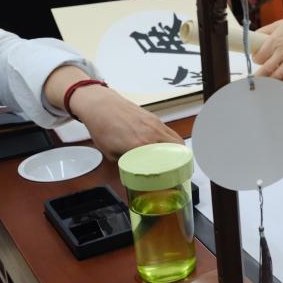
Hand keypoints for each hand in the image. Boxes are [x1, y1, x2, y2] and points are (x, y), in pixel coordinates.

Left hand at [68, 84, 182, 159]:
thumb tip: (132, 167)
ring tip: (176, 157)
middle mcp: (152, 134)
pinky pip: (169, 130)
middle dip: (181, 160)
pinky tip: (165, 143)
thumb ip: (126, 161)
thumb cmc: (102, 126)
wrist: (101, 105)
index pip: (164, 161)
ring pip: (176, 138)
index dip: (171, 170)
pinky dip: (171, 138)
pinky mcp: (154, 118)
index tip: (173, 176)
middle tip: (178, 168)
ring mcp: (155, 124)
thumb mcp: (110, 153)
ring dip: (178, 148)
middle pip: (177, 148)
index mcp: (141, 145)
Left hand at [253, 15, 282, 82]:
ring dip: (269, 79)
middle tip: (257, 73)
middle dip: (259, 74)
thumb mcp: (279, 23)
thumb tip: (255, 35)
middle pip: (265, 70)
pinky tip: (279, 78)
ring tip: (267, 77)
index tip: (257, 58)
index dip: (256, 58)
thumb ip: (265, 30)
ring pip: (275, 77)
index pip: (258, 57)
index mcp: (274, 41)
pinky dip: (281, 81)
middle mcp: (281, 53)